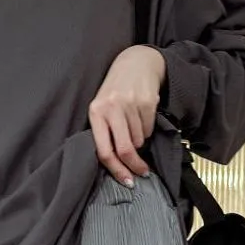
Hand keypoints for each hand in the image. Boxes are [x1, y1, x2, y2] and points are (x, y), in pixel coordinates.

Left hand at [89, 45, 165, 185]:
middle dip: (135, 166)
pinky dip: (147, 129)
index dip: (117, 170)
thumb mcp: (103, 109)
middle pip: (125, 150)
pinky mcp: (147, 101)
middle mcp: (111, 108)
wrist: (135, 63)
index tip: (127, 181)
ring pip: (139, 140)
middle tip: (142, 172)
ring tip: (135, 126)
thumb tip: (117, 166)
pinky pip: (149, 129)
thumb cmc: (116, 92)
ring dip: (140, 141)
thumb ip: (105, 133)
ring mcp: (130, 103)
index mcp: (96, 113)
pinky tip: (142, 117)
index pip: (104, 151)